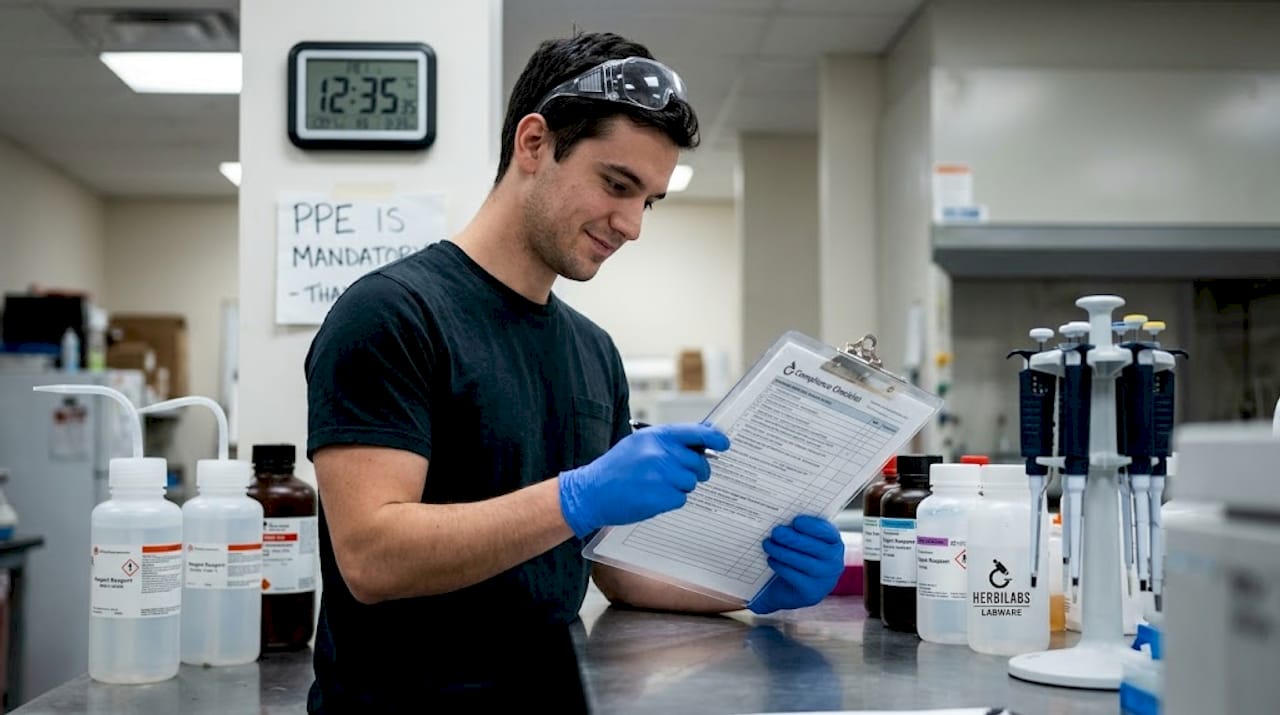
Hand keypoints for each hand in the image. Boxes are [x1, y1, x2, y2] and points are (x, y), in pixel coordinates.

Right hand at [558, 423, 729, 537]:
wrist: (591, 492)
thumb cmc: (615, 468)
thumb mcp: (639, 444)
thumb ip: (667, 442)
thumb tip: (698, 442)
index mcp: (657, 436)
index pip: (697, 432)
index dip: (715, 438)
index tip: (724, 444)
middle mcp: (661, 453)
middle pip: (698, 462)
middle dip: (696, 471)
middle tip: (681, 475)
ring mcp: (661, 476)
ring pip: (690, 482)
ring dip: (679, 486)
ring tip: (656, 485)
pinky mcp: (660, 497)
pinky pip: (681, 499)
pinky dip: (670, 500)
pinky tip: (652, 496)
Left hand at [747, 516, 843, 614]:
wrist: (793, 589)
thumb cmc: (799, 556)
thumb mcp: (803, 541)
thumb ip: (799, 529)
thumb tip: (783, 515)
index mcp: (835, 543)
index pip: (828, 532)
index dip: (812, 526)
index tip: (796, 521)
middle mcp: (835, 562)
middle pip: (815, 548)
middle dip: (793, 538)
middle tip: (776, 532)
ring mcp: (825, 580)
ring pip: (803, 562)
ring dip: (782, 551)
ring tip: (767, 544)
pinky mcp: (811, 593)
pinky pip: (794, 577)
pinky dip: (780, 566)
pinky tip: (771, 559)